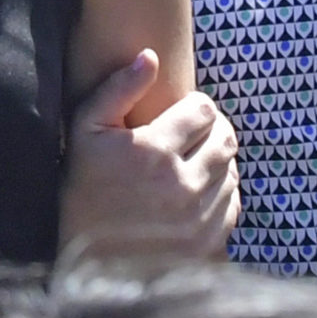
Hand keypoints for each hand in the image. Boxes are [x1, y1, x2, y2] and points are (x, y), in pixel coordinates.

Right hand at [59, 51, 238, 258]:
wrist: (88, 261)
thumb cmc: (83, 188)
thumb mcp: (86, 131)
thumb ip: (118, 89)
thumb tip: (151, 57)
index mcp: (153, 151)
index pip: (204, 111)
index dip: (197, 106)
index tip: (186, 112)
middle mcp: (181, 184)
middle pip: (225, 139)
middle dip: (214, 130)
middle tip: (196, 133)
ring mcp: (198, 217)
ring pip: (232, 171)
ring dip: (218, 161)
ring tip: (193, 162)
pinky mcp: (209, 244)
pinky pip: (233, 204)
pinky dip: (221, 192)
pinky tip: (196, 191)